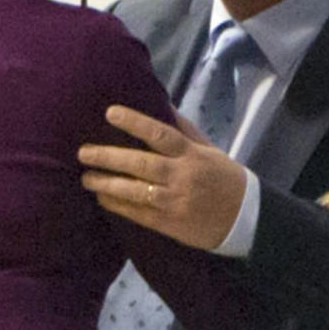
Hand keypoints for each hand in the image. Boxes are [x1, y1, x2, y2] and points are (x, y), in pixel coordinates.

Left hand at [78, 105, 245, 250]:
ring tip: (87, 178)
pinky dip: (118, 206)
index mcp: (192, 155)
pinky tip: (102, 199)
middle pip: (141, 164)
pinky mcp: (169, 223)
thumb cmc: (225, 179)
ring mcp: (174, 201)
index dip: (134, 122)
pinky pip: (138, 213)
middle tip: (84, 153)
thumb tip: (164, 106)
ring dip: (108, 184)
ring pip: (136, 191)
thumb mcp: (211, 150)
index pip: (160, 134)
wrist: (245, 218)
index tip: (110, 113)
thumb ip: (186, 131)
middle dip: (110, 157)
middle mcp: (182, 176)